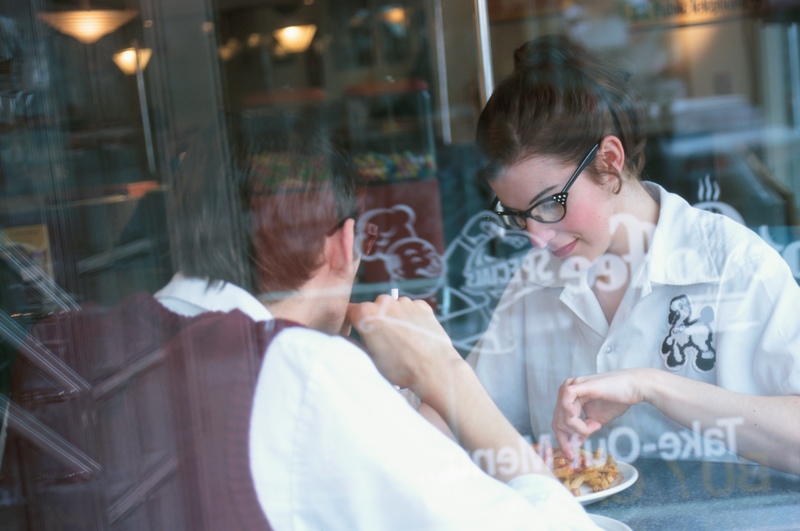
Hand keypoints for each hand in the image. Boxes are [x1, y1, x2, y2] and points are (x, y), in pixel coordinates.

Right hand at [346, 295, 460, 398]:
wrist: (434, 369)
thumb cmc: (400, 368)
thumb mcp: (370, 359)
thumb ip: (357, 343)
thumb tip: (349, 337)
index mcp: (366, 314)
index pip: (350, 312)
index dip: (351, 323)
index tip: (355, 333)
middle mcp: (384, 302)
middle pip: (374, 308)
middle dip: (376, 321)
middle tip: (383, 342)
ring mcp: (404, 302)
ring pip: (394, 308)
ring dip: (394, 319)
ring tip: (403, 341)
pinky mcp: (422, 305)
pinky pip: (411, 309)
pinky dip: (411, 318)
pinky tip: (415, 335)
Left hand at [552, 369, 651, 458]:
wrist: (634, 388)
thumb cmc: (617, 400)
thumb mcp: (596, 420)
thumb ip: (583, 431)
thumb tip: (573, 446)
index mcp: (569, 398)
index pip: (558, 422)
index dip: (562, 441)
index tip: (570, 456)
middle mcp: (567, 390)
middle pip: (557, 421)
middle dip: (567, 439)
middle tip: (580, 445)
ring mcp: (572, 386)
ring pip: (562, 417)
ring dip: (579, 428)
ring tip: (595, 425)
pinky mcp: (579, 385)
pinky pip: (566, 404)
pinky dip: (573, 418)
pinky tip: (584, 422)